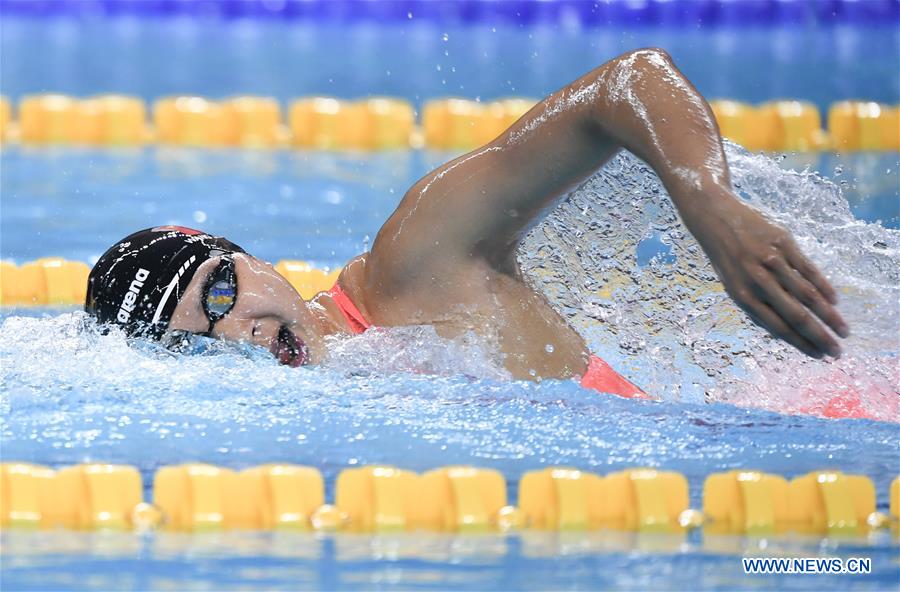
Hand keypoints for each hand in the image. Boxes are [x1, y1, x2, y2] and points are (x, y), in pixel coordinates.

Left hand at [685, 192, 849, 358]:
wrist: (715, 218)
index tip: (818, 356)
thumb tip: (784, 332)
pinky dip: (824, 287)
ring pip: (807, 294)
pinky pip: (808, 269)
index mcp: (742, 296)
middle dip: (819, 336)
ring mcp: (771, 260)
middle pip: (796, 315)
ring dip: (829, 315)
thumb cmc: (728, 258)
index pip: (777, 327)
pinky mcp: (783, 242)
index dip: (800, 344)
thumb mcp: (733, 285)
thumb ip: (756, 306)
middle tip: (838, 352)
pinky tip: (834, 301)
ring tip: (843, 330)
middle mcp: (756, 280)